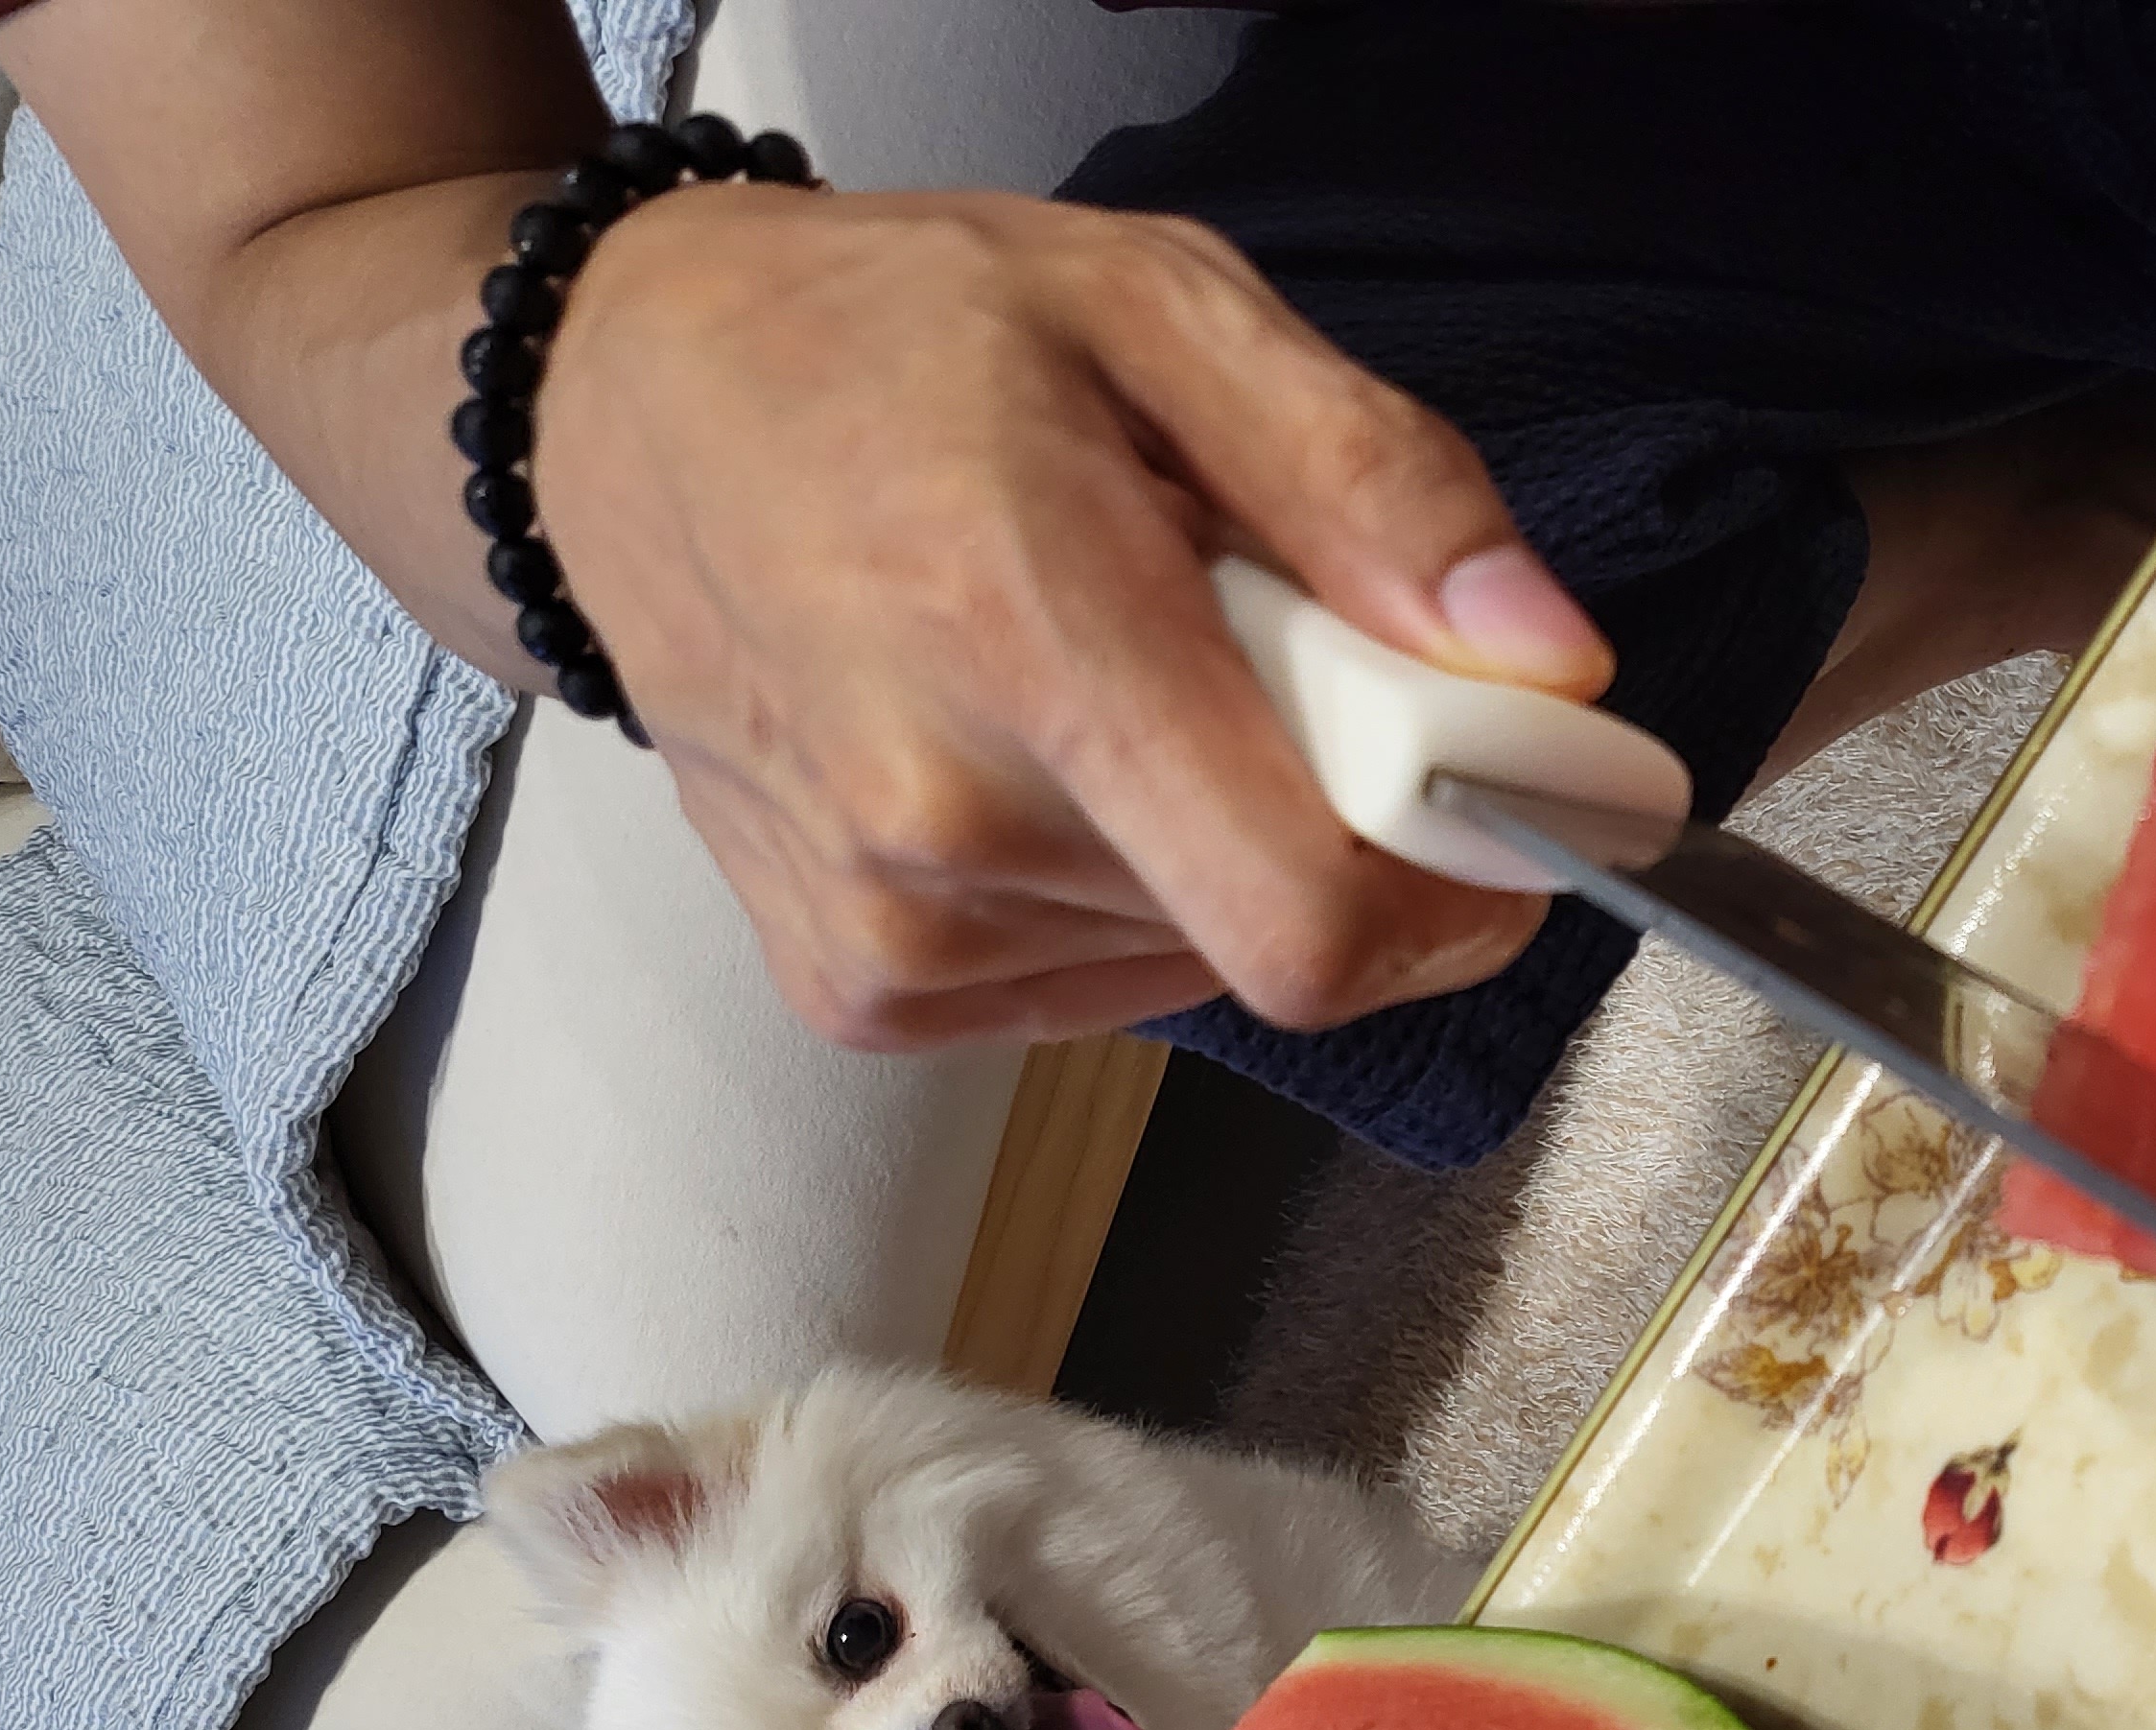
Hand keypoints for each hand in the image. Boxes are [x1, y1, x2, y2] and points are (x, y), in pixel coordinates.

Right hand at [532, 182, 1611, 1048]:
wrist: (613, 419)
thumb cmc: (882, 345)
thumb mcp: (1155, 308)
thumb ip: (1371, 482)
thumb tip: (1543, 659)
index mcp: (1027, 638)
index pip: (1317, 920)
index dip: (1462, 890)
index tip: (1497, 798)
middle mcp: (941, 826)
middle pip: (1280, 934)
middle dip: (1331, 810)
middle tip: (1244, 650)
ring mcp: (890, 936)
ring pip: (1200, 964)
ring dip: (1217, 840)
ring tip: (1107, 678)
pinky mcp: (861, 995)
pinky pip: (1101, 988)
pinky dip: (1125, 888)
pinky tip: (1035, 758)